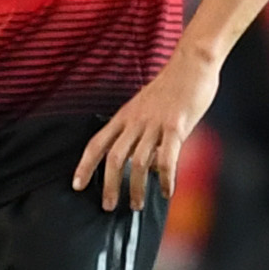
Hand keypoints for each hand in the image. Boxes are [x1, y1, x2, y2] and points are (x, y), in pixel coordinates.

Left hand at [77, 52, 215, 211]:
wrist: (191, 63)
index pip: (97, 143)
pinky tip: (167, 191)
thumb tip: (144, 161)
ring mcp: (155, 124)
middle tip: (108, 206)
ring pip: (139, 162)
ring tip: (137, 205)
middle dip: (109, 185)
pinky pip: (168, 158)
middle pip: (114, 158)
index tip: (76, 185)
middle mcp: (135, 121)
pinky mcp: (176, 126)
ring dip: (137, 187)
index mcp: (125, 116)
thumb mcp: (146, 107)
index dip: (85, 165)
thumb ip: (140, 131)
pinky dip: (166, 179)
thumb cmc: (171, 87)